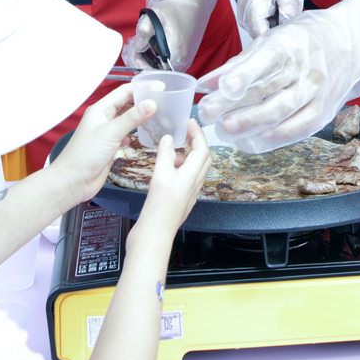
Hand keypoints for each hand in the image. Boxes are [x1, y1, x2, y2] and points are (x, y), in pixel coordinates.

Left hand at [42, 83, 154, 205]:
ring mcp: (107, 132)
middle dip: (143, 101)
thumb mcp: (111, 133)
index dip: (142, 88)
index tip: (160, 87)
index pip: (124, 92)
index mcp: (101, 110)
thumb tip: (151, 103)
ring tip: (158, 115)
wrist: (74, 180)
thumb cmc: (84, 155)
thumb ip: (132, 118)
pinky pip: (126, 133)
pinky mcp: (110, 146)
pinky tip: (143, 134)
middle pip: (127, 104)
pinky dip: (135, 132)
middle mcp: (104, 119)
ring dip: (141, 116)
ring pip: (127, 119)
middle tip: (163, 100)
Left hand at [123, 0, 220, 69]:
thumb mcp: (155, 15)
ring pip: (160, 69)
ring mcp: (183, 60)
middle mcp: (182, 60)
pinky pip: (165, 64)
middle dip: (141, 62)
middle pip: (157, 73)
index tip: (135, 56)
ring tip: (138, 45)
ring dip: (145, 60)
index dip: (143, 68)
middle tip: (133, 49)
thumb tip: (138, 46)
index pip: (157, 73)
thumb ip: (144, 30)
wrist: (190, 4)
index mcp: (176, 51)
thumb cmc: (174, 9)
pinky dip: (153, 58)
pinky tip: (146, 47)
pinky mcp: (182, 57)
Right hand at [127, 122, 212, 239]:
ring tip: (174, 149)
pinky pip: (188, 178)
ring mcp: (189, 193)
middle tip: (186, 131)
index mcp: (191, 177)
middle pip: (204, 158)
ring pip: (196, 168)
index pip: (202, 149)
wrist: (154, 236)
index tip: (190, 122)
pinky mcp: (182, 200)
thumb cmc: (158, 211)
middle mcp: (194, 185)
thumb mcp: (160, 177)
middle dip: (198, 142)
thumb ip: (165, 155)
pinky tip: (169, 168)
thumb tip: (168, 139)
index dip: (197, 133)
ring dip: (189, 155)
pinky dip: (182, 167)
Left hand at [198, 0, 359, 149]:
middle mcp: (305, 66)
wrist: (353, 41)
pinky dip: (282, 132)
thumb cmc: (306, 38)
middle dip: (237, 104)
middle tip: (210, 113)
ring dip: (254, 121)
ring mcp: (317, 88)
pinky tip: (262, 136)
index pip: (266, 60)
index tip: (225, 87)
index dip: (244, 74)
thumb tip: (207, 83)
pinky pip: (302, 124)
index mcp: (289, 43)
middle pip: (269, 88)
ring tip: (228, 128)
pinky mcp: (326, 107)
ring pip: (283, 108)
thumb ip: (240, 63)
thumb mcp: (272, 40)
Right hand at [234, 0, 303, 35]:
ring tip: (289, 19)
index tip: (291, 36)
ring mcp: (245, 11)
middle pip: (260, 33)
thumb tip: (289, 18)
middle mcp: (245, 7)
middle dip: (277, 34)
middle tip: (295, 28)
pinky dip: (271, 23)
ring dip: (275, 29)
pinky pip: (259, 25)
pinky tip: (282, 15)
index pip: (260, 29)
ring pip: (260, 31)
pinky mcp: (248, 12)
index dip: (275, 37)